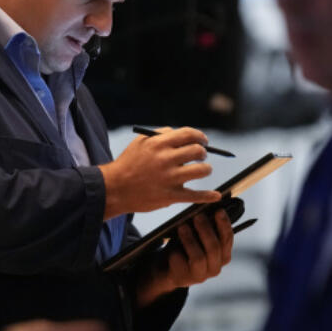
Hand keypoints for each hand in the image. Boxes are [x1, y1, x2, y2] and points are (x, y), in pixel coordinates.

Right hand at [99, 126, 221, 218]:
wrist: (115, 189)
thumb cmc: (128, 164)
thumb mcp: (141, 142)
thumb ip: (161, 134)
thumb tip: (182, 134)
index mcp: (159, 144)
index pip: (188, 134)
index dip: (200, 136)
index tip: (204, 141)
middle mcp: (166, 160)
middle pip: (197, 151)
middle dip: (203, 153)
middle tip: (200, 156)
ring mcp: (169, 179)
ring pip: (200, 171)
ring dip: (205, 169)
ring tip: (203, 170)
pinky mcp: (170, 196)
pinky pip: (195, 196)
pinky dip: (208, 196)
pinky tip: (216, 196)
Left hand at [135, 209, 233, 306]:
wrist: (168, 268)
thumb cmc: (186, 246)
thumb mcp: (197, 236)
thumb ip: (205, 227)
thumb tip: (206, 208)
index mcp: (223, 255)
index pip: (228, 239)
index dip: (224, 224)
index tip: (218, 210)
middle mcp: (215, 267)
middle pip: (214, 248)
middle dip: (206, 230)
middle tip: (197, 216)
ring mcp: (201, 276)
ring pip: (198, 257)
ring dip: (190, 240)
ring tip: (182, 227)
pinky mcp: (184, 279)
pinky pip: (181, 264)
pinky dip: (176, 254)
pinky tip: (172, 249)